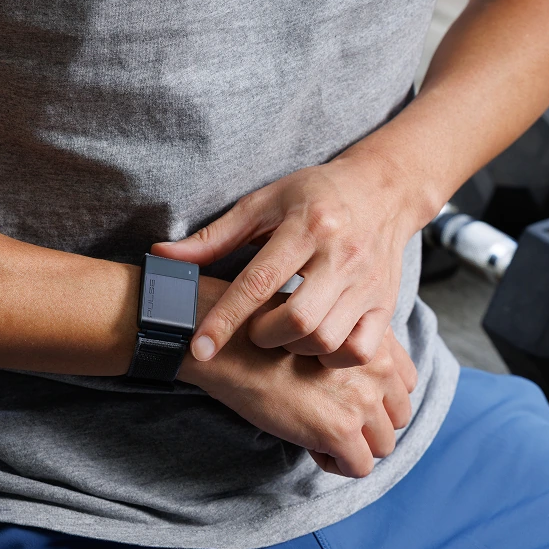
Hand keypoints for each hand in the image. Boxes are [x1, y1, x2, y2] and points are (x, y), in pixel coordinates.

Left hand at [151, 148, 418, 368]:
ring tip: (285, 334)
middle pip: (299, 321)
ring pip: (328, 341)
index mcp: (305, 226)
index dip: (224, 320)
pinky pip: (361, 350)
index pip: (258, 282)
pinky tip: (318, 342)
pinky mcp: (386, 303)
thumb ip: (213, 237)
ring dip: (295, 350)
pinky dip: (334, 358)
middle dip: (265, 337)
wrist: (382, 190)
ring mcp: (368, 283)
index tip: (199, 348)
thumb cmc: (314, 196)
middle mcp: (340, 256)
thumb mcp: (262, 204)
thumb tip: (161, 256)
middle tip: (256, 329)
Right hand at [178, 277, 418, 477]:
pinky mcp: (339, 430)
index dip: (379, 398)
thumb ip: (348, 346)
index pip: (405, 384)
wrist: (230, 345)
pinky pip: (358, 467)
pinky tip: (310, 445)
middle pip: (398, 417)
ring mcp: (361, 400)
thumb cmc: (263, 334)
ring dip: (355, 446)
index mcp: (374, 341)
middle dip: (370, 425)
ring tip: (319, 434)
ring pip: (384, 445)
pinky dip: (336, 463)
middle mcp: (377, 368)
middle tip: (333, 421)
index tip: (350, 400)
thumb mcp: (319, 324)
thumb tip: (355, 378)